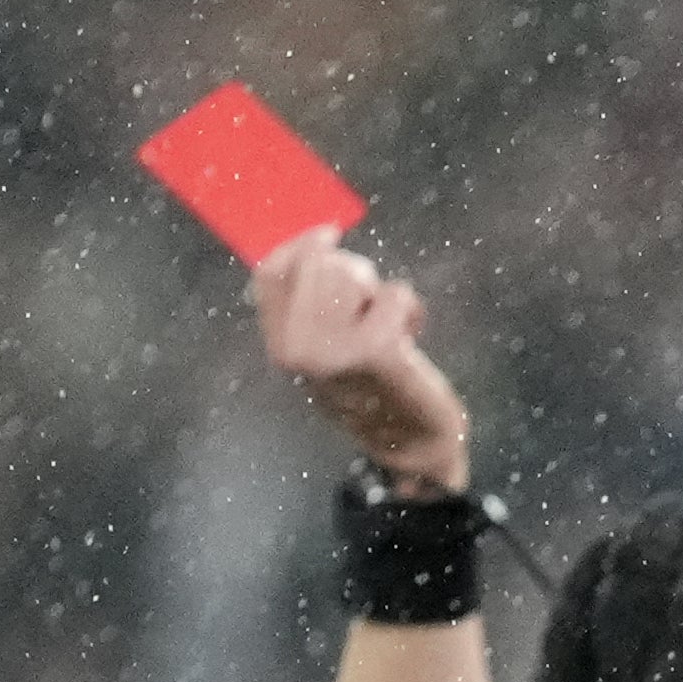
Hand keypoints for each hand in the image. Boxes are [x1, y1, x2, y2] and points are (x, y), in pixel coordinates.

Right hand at [250, 226, 466, 493]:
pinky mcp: (375, 351)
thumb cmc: (372, 389)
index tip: (328, 236)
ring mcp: (332, 349)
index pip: (270, 272)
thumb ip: (311, 302)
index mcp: (280, 344)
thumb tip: (315, 243)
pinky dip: (411, 309)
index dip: (300, 245)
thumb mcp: (326, 347)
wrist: (408, 446)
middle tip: (371, 304)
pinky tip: (412, 336)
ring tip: (390, 323)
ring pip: (353, 273)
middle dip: (353, 271)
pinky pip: (394, 296)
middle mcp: (296, 347)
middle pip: (318, 263)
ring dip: (381, 291)